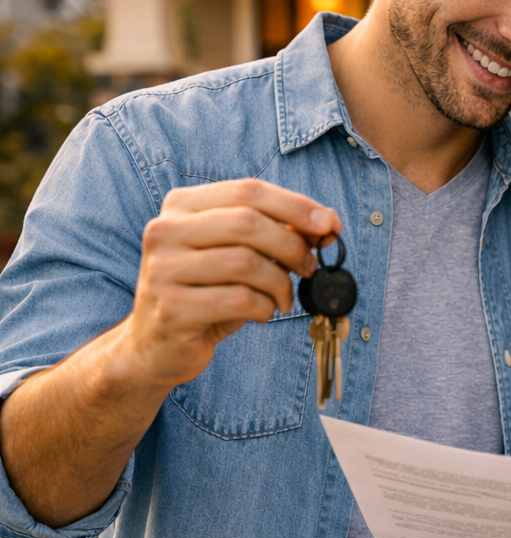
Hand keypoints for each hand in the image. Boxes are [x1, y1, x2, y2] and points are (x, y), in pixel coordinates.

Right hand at [124, 179, 339, 388]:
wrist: (155, 347)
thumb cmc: (205, 295)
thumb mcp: (237, 256)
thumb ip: (274, 233)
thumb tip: (326, 222)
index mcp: (181, 206)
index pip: (248, 190)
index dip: (295, 205)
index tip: (329, 224)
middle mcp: (165, 231)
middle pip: (249, 222)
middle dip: (292, 245)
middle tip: (309, 267)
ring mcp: (163, 270)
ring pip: (247, 263)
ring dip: (280, 283)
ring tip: (282, 297)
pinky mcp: (171, 309)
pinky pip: (239, 300)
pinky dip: (264, 308)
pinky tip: (262, 314)